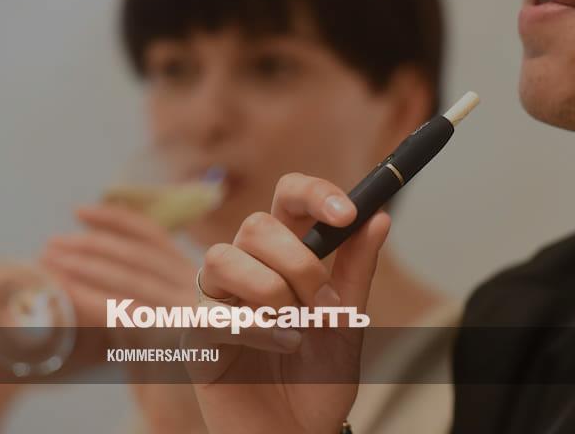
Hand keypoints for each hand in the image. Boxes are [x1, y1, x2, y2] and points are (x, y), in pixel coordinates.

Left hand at [41, 203, 206, 431]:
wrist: (188, 418)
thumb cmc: (166, 376)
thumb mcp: (149, 327)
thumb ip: (133, 298)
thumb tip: (89, 268)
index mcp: (194, 279)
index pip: (154, 237)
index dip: (117, 220)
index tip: (80, 211)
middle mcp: (196, 290)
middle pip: (138, 254)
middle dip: (90, 244)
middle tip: (51, 244)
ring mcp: (188, 312)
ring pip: (130, 277)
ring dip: (85, 265)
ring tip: (47, 260)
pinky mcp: (174, 339)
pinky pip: (123, 310)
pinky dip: (88, 297)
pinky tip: (61, 290)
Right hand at [187, 172, 391, 433]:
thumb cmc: (319, 381)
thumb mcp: (349, 321)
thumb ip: (357, 268)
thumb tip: (378, 216)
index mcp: (283, 256)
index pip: (287, 198)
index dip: (314, 193)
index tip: (347, 213)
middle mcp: (245, 269)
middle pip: (255, 223)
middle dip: (299, 262)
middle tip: (323, 305)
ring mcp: (216, 301)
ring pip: (223, 257)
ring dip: (272, 293)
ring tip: (297, 331)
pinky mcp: (196, 337)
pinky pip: (212, 312)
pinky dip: (257, 329)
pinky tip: (282, 347)